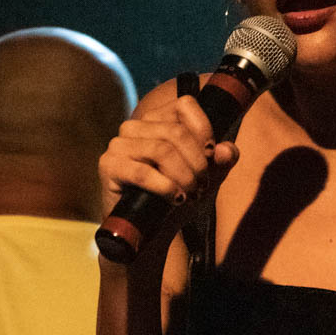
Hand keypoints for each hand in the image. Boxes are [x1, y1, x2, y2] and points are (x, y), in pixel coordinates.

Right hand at [98, 92, 238, 231]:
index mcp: (158, 119)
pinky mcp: (109, 166)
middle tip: (202, 186)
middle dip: (198, 163)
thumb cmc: (179, 196)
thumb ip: (223, 160)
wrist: (151, 229)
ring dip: (184, 177)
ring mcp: (119, 145)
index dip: (204, 130)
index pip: (185, 104)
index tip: (212, 156)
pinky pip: (143, 172)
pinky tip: (175, 199)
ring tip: (190, 194)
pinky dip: (166, 187)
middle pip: (177, 132)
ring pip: (162, 150)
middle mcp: (135, 127)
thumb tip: (226, 151)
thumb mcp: (209, 176)